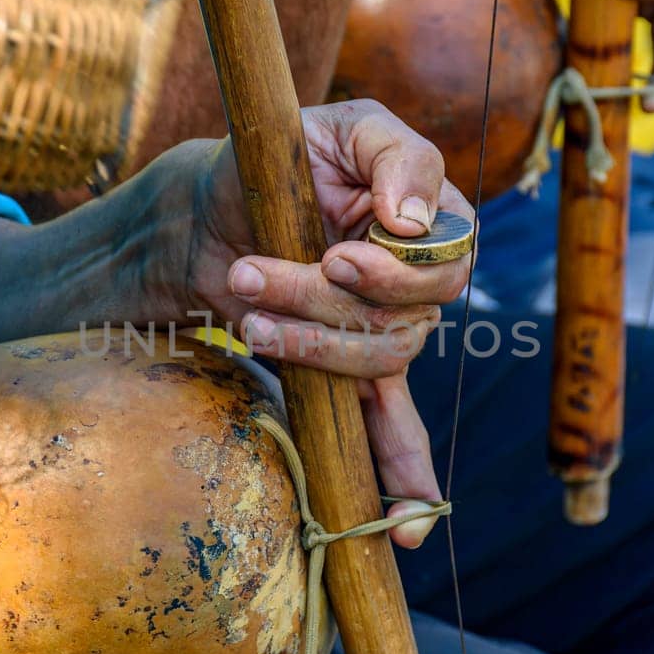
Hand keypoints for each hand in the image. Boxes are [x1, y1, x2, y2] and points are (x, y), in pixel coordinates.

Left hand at [185, 100, 475, 545]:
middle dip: (322, 303)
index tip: (335, 255)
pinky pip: (392, 432)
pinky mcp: (347, 373)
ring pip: (373, 363)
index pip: (446, 261)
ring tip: (245, 311)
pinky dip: (405, 481)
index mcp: (431, 219)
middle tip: (251, 274)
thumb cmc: (276, 157)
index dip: (395, 269)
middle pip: (402, 320)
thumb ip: (398, 156)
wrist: (207, 211)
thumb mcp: (340, 128)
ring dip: (306, 344)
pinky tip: (411, 525)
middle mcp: (418, 282)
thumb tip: (416, 221)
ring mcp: (386, 333)